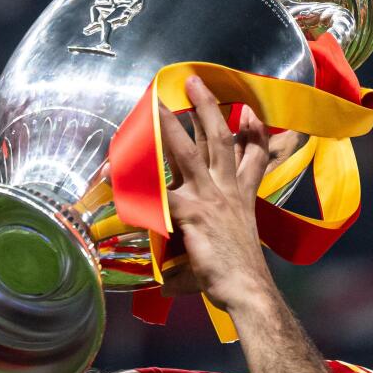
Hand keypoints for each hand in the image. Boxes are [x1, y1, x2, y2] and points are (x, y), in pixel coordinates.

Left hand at [157, 75, 274, 310]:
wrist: (247, 291)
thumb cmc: (234, 281)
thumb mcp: (216, 263)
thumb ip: (186, 265)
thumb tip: (160, 286)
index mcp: (241, 199)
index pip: (253, 159)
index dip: (255, 134)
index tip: (251, 111)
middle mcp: (227, 192)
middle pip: (220, 140)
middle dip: (208, 107)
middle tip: (194, 81)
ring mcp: (210, 198)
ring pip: (190, 151)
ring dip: (172, 124)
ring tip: (156, 102)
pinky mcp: (192, 212)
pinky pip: (160, 193)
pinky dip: (138, 185)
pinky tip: (117, 170)